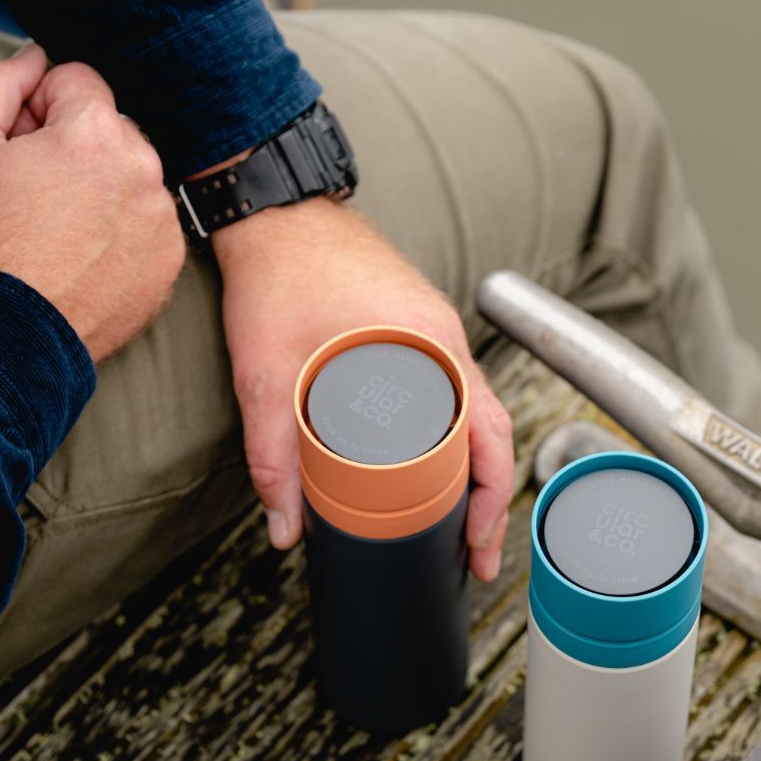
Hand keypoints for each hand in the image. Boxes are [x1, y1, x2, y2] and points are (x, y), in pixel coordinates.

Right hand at [0, 45, 185, 362]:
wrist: (9, 332)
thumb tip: (36, 57)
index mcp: (96, 132)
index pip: (77, 80)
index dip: (39, 106)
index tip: (21, 144)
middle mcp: (143, 167)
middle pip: (109, 126)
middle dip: (75, 144)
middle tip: (35, 190)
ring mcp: (163, 215)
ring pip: (131, 173)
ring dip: (101, 185)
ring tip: (58, 227)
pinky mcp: (172, 256)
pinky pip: (147, 220)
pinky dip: (122, 228)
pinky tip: (84, 253)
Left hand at [213, 197, 514, 580]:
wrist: (273, 208)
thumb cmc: (279, 272)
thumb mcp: (268, 374)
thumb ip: (274, 456)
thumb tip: (286, 529)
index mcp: (429, 346)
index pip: (490, 433)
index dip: (491, 496)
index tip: (479, 544)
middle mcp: (443, 337)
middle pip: (492, 430)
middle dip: (489, 497)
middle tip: (473, 552)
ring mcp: (432, 329)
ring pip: (474, 410)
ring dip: (473, 466)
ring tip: (455, 519)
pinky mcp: (413, 324)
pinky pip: (451, 388)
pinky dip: (453, 433)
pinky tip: (431, 461)